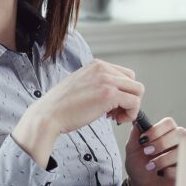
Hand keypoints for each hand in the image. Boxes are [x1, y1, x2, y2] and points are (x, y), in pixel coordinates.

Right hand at [13, 59, 142, 165]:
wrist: (48, 115)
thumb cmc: (61, 106)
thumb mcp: (81, 85)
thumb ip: (98, 83)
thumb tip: (116, 94)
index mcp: (96, 65)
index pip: (125, 75)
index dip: (123, 92)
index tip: (113, 105)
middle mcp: (103, 69)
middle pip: (134, 82)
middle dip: (129, 99)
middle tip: (115, 113)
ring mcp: (107, 80)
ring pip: (138, 91)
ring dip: (131, 107)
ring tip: (115, 117)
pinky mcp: (109, 95)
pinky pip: (134, 103)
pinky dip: (130, 114)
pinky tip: (116, 119)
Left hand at [124, 116, 185, 185]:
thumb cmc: (139, 167)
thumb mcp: (132, 151)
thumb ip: (135, 136)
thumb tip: (136, 122)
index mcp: (165, 134)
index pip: (169, 123)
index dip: (157, 130)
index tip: (144, 140)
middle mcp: (177, 142)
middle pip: (179, 133)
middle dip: (161, 143)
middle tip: (147, 152)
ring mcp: (184, 155)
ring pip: (182, 149)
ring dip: (163, 158)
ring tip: (151, 166)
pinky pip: (183, 166)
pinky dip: (170, 171)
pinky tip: (163, 174)